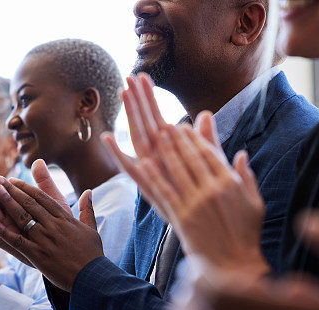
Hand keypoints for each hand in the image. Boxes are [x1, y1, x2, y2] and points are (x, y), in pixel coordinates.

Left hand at [0, 159, 102, 290]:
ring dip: (8, 203)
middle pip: (30, 204)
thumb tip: (88, 191)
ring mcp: (45, 240)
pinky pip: (18, 241)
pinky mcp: (38, 255)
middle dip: (13, 190)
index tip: (13, 180)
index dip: (26, 187)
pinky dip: (5, 232)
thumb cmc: (92, 255)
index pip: (43, 198)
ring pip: (23, 218)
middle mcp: (54, 226)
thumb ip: (87, 209)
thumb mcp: (92, 228)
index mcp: (65, 219)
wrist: (92, 277)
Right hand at [102, 72, 217, 188]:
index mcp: (171, 150)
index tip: (143, 76)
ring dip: (131, 117)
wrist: (206, 225)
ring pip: (137, 138)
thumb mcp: (210, 163)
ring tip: (124, 92)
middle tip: (129, 75)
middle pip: (144, 122)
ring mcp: (152, 170)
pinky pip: (130, 170)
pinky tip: (108, 139)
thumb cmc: (209, 194)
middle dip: (137, 99)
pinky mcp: (148, 185)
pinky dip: (119, 156)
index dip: (150, 98)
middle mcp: (158, 157)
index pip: (157, 117)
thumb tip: (204, 113)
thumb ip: (206, 139)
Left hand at [131, 121, 268, 276]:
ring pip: (177, 171)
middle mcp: (213, 190)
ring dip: (165, 151)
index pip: (210, 153)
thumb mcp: (255, 203)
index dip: (196, 138)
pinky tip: (145, 164)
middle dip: (177, 139)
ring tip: (156, 137)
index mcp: (230, 183)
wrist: (234, 266)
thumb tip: (241, 154)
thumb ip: (247, 176)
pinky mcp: (182, 218)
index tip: (185, 127)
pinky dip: (154, 177)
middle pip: (191, 158)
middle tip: (166, 126)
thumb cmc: (246, 236)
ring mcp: (196, 204)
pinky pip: (166, 193)